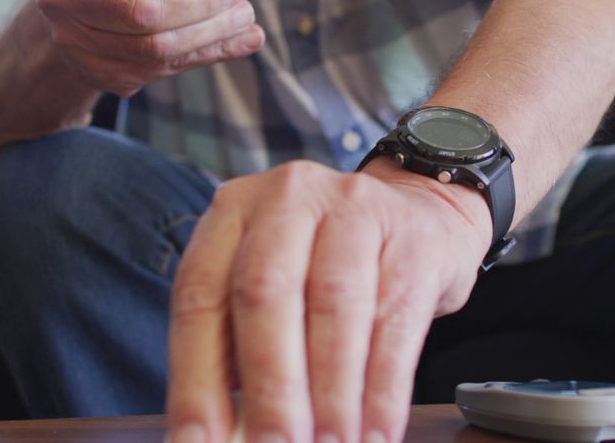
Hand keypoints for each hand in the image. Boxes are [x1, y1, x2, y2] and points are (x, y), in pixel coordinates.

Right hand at [36, 0, 264, 96]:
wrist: (90, 7)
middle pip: (141, 9)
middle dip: (201, 3)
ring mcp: (76, 42)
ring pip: (154, 48)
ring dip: (212, 33)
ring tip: (243, 15)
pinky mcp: (100, 74)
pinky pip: (163, 71)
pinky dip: (209, 54)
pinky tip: (242, 40)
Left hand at [165, 159, 492, 442]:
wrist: (419, 219)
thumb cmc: (327, 264)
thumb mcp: (273, 285)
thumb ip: (239, 348)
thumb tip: (222, 435)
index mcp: (234, 209)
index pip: (200, 293)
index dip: (194, 376)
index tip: (199, 441)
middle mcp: (289, 196)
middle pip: (266, 292)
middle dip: (269, 385)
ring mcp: (356, 209)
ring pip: (335, 306)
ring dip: (332, 394)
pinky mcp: (413, 239)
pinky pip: (396, 323)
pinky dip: (383, 391)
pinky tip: (377, 432)